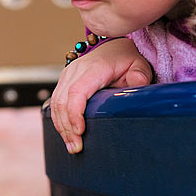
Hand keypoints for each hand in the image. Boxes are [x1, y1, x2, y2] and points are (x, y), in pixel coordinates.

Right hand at [49, 38, 152, 153]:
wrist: (113, 47)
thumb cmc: (126, 59)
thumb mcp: (139, 65)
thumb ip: (140, 76)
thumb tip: (136, 85)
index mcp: (93, 68)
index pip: (77, 91)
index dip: (75, 113)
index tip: (80, 131)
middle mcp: (75, 70)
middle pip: (62, 101)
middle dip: (67, 127)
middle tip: (76, 148)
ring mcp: (67, 75)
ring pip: (55, 103)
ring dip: (61, 126)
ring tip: (71, 146)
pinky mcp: (63, 81)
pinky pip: (55, 102)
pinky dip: (59, 120)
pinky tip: (66, 134)